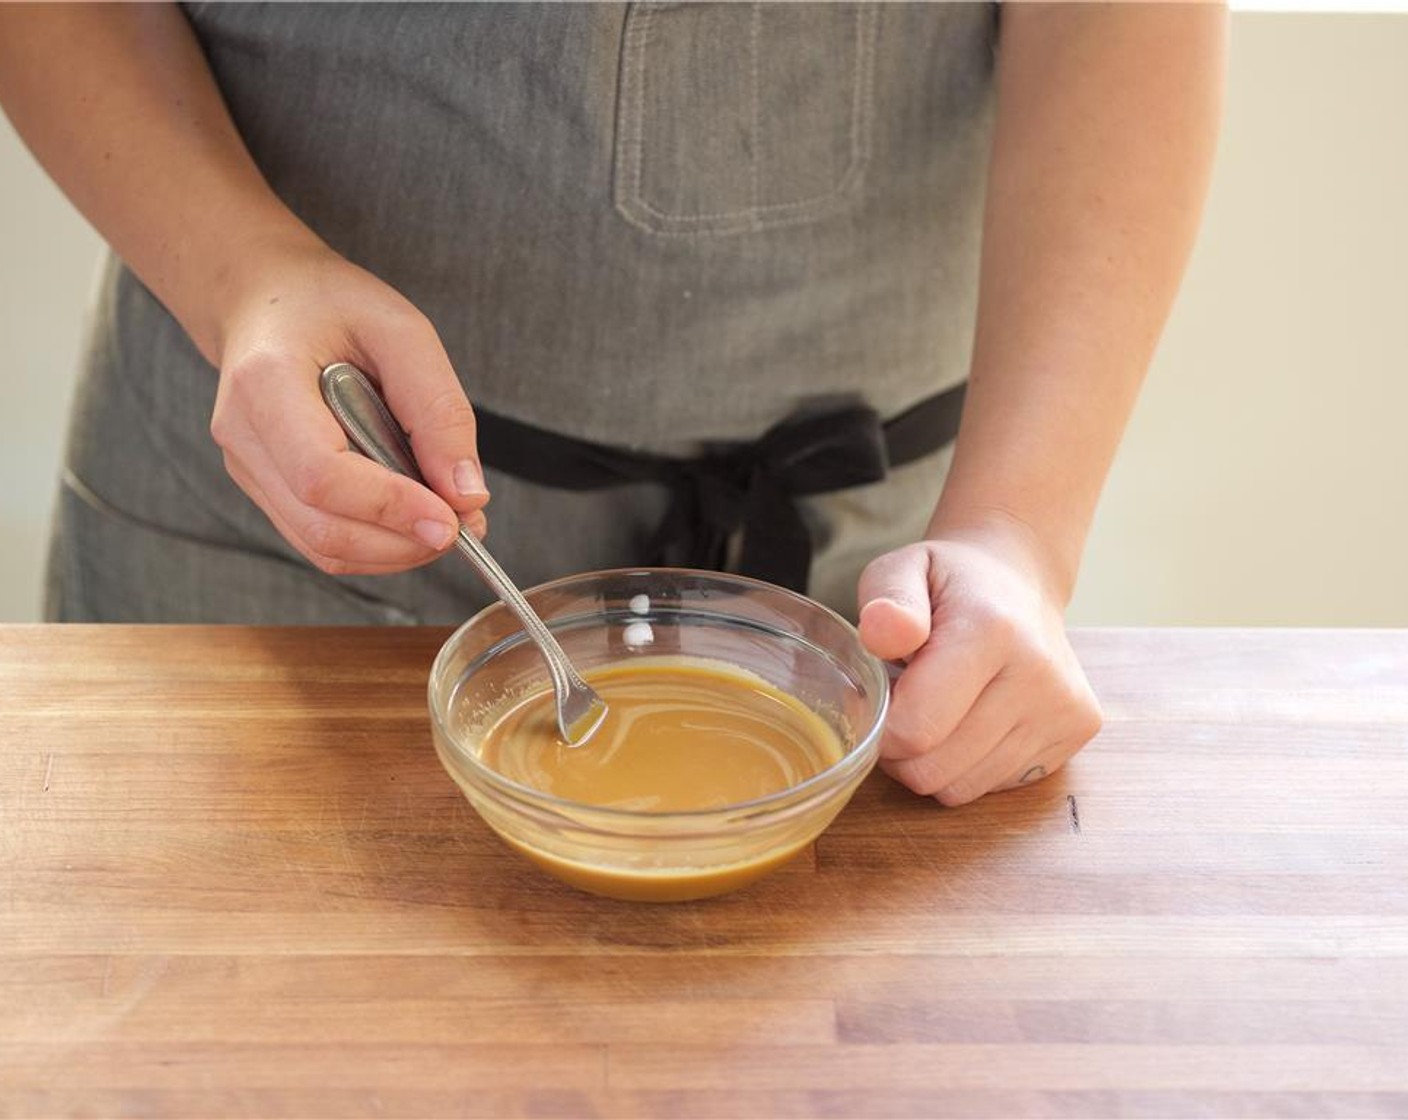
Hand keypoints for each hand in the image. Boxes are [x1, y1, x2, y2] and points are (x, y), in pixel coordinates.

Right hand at [210, 240, 488, 575]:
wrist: (266, 300)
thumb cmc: (331, 306)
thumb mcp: (402, 331)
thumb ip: (439, 410)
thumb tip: (467, 495)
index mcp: (266, 383)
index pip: (322, 474)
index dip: (390, 507)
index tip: (452, 520)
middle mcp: (244, 436)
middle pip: (323, 526)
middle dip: (403, 542)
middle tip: (467, 526)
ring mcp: (248, 469)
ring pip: (322, 545)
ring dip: (395, 551)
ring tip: (450, 523)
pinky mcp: (266, 489)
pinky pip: (321, 539)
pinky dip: (376, 546)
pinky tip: (414, 520)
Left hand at [856, 515, 1101, 805]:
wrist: (1021, 582)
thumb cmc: (948, 582)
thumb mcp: (902, 570)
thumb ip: (886, 600)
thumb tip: (882, 633)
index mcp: (992, 631)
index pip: (917, 728)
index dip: (881, 728)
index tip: (883, 699)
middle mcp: (1040, 674)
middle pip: (935, 769)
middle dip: (901, 752)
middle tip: (904, 707)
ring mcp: (1066, 708)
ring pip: (962, 788)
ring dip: (934, 762)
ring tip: (938, 710)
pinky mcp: (1077, 731)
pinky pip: (994, 786)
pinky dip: (969, 766)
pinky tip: (972, 720)